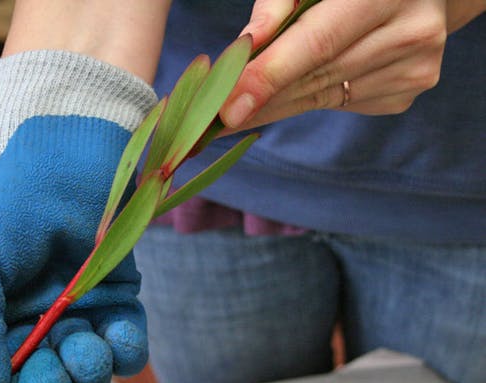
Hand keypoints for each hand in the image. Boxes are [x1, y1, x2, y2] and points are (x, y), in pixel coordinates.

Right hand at [0, 51, 156, 382]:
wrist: (67, 138)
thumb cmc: (5, 193)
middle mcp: (25, 321)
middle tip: (52, 373)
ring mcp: (73, 310)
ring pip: (83, 375)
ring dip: (84, 372)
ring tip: (83, 343)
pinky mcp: (116, 295)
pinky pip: (126, 345)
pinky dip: (124, 351)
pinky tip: (116, 336)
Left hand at [219, 0, 483, 128]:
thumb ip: (279, 2)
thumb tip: (245, 46)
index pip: (315, 43)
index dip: (268, 77)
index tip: (228, 110)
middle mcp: (411, 29)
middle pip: (315, 77)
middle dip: (260, 100)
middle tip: (214, 122)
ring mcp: (416, 65)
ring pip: (322, 97)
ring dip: (274, 107)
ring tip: (237, 113)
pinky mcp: (409, 89)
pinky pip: (340, 103)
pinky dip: (305, 100)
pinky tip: (284, 96)